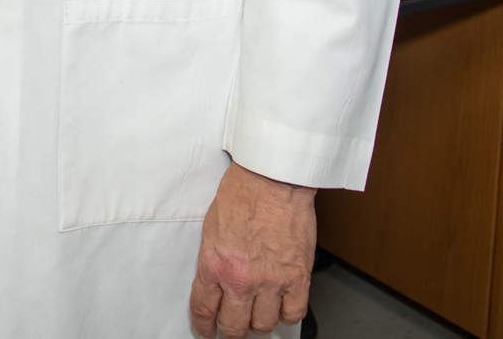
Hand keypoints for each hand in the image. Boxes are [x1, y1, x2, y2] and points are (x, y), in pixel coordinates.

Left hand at [188, 162, 316, 336]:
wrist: (273, 179)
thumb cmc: (243, 193)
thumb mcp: (211, 228)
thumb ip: (214, 261)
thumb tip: (215, 284)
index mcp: (215, 265)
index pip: (204, 310)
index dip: (204, 326)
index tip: (206, 330)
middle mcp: (241, 279)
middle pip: (234, 326)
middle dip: (231, 328)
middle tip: (232, 325)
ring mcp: (271, 281)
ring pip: (264, 324)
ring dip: (259, 321)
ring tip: (258, 312)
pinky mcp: (297, 278)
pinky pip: (293, 314)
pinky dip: (287, 314)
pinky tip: (282, 306)